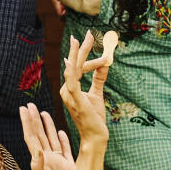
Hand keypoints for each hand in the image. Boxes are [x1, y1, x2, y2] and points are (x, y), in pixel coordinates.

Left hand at [20, 102, 81, 169]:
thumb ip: (39, 168)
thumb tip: (37, 150)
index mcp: (40, 162)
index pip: (32, 138)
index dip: (27, 123)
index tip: (24, 109)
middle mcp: (47, 160)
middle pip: (39, 134)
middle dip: (34, 119)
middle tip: (30, 104)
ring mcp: (58, 163)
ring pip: (52, 139)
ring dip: (47, 126)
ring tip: (43, 112)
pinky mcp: (69, 168)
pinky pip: (65, 150)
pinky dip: (63, 140)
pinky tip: (61, 131)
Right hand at [55, 30, 114, 145]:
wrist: (95, 136)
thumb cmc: (94, 117)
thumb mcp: (97, 94)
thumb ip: (99, 78)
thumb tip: (104, 62)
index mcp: (71, 88)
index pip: (78, 67)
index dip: (87, 56)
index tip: (97, 45)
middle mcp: (67, 90)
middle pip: (74, 64)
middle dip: (81, 48)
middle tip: (88, 33)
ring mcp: (69, 95)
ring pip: (73, 70)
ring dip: (77, 54)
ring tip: (81, 39)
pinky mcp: (75, 100)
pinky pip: (71, 82)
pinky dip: (71, 70)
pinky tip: (71, 60)